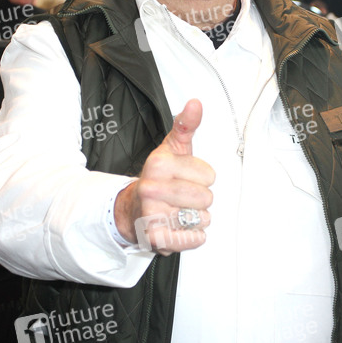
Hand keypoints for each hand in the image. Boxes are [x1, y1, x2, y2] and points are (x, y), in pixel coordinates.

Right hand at [114, 99, 213, 254]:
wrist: (132, 209)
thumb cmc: (158, 178)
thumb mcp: (172, 148)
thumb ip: (186, 125)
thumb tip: (195, 103)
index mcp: (159, 164)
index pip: (209, 176)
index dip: (203, 178)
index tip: (186, 177)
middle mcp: (152, 188)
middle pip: (206, 198)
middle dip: (200, 200)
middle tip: (182, 198)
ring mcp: (152, 213)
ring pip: (203, 219)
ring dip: (196, 218)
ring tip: (178, 211)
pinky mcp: (156, 238)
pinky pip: (192, 239)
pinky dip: (194, 237)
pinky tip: (181, 228)